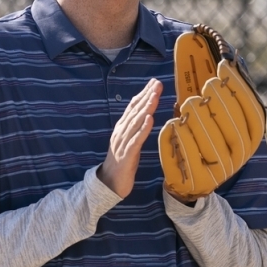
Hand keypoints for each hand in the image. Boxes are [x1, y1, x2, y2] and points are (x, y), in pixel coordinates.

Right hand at [97, 79, 160, 197]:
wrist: (109, 183)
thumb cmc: (122, 162)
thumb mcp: (129, 141)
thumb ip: (135, 128)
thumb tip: (146, 114)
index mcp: (122, 128)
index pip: (133, 107)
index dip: (143, 94)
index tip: (154, 82)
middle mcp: (121, 132)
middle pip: (135, 111)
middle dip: (146, 96)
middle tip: (157, 83)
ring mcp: (123, 143)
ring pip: (136, 123)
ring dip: (146, 108)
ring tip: (154, 96)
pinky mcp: (127, 155)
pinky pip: (136, 140)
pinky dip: (143, 129)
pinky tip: (150, 119)